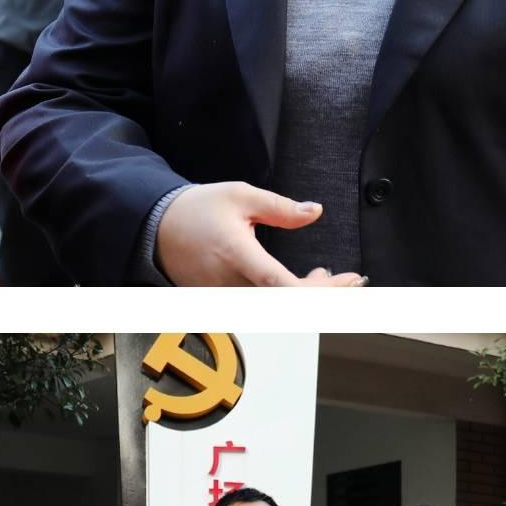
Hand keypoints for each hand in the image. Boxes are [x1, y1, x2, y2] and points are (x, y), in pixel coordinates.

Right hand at [155, 180, 367, 287]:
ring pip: (276, 309)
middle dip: (324, 295)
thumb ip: (281, 208)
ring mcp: (225, 297)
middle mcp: (230, 284)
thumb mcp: (241, 195)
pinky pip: (262, 307)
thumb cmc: (196, 210)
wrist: (156, 227)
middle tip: (347, 279)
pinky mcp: (223, 303)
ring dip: (306, 296)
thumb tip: (314, 212)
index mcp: (237, 256)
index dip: (321, 290)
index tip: (349, 280)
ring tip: (322, 274)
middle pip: (286, 306)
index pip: (282, 286)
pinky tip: (300, 281)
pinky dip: (286, 298)